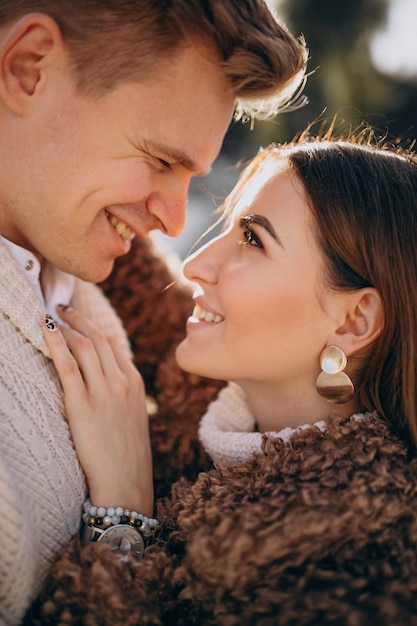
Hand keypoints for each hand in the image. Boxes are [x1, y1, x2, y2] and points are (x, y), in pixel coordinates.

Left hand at [43, 307, 152, 514]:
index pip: (111, 342)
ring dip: (65, 326)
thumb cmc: (127, 452)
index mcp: (133, 381)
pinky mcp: (83, 406)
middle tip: (60, 307)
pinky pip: (69, 367)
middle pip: (97, 338)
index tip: (78, 315)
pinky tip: (46, 331)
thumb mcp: (133, 414)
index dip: (92, 324)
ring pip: (84, 346)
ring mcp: (104, 392)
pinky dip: (57, 345)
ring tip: (50, 316)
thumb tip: (104, 375)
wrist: (127, 481)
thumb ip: (121, 391)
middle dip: (77, 317)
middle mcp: (121, 381)